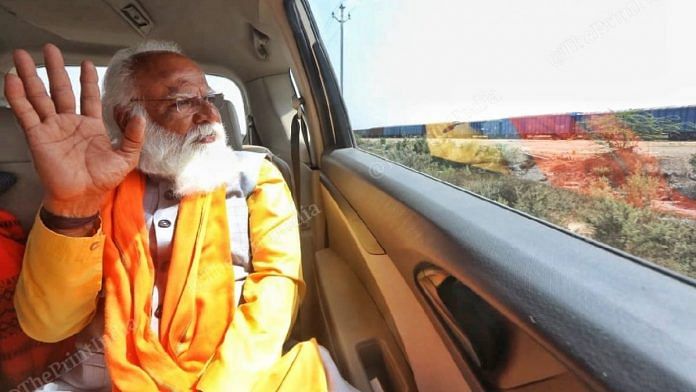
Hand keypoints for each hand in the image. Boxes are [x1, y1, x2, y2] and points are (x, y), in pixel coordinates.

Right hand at [3, 44, 144, 217]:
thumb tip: (139, 116)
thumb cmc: (102, 181)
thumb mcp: (126, 157)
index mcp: (91, 127)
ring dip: (30, 76)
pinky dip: (18, 96)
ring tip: (22, 57)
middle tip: (50, 49)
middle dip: (55, 69)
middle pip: (61, 89)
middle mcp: (70, 124)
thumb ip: (133, 136)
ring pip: (40, 96)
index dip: (88, 81)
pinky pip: (27, 113)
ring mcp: (52, 128)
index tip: (87, 64)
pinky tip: (12, 80)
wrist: (82, 197)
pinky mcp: (38, 136)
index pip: (88, 97)